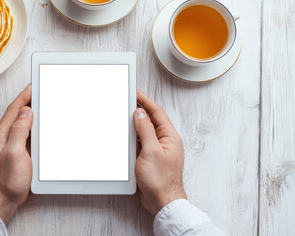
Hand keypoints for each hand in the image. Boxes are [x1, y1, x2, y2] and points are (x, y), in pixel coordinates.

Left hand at [0, 84, 32, 223]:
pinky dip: (35, 127)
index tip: (34, 85)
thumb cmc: (6, 181)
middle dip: (29, 100)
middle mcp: (6, 137)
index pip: (14, 109)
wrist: (3, 200)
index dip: (24, 96)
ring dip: (32, 113)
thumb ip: (18, 131)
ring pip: (23, 123)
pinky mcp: (18, 153)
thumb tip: (26, 112)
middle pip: (18, 113)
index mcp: (2, 134)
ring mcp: (12, 145)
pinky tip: (41, 126)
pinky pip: (27, 134)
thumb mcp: (13, 153)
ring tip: (43, 104)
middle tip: (41, 91)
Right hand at [133, 90, 185, 216]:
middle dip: (139, 110)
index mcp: (170, 137)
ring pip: (145, 132)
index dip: (145, 101)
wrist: (162, 202)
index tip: (135, 92)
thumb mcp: (150, 151)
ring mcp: (158, 150)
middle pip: (151, 120)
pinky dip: (133, 138)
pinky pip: (141, 143)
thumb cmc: (160, 181)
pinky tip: (126, 136)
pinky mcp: (151, 159)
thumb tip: (140, 113)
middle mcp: (165, 142)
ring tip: (124, 115)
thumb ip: (145, 130)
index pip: (157, 113)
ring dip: (135, 124)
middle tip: (127, 100)